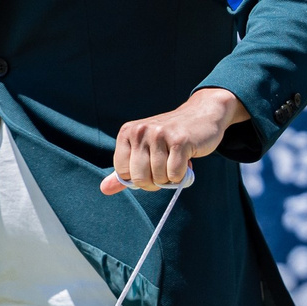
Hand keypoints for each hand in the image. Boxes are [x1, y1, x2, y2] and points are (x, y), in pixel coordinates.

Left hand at [103, 88, 244, 193]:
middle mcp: (140, 131)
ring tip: (176, 161)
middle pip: (139, 178)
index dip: (138, 179)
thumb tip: (104, 189)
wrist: (202, 116)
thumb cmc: (170, 138)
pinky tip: (186, 160)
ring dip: (170, 178)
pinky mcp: (180, 140)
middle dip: (154, 182)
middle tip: (164, 169)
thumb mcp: (144, 150)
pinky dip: (182, 175)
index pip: (123, 173)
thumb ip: (125, 171)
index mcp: (127, 133)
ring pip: (159, 178)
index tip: (149, 169)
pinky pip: (175, 175)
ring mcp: (159, 134)